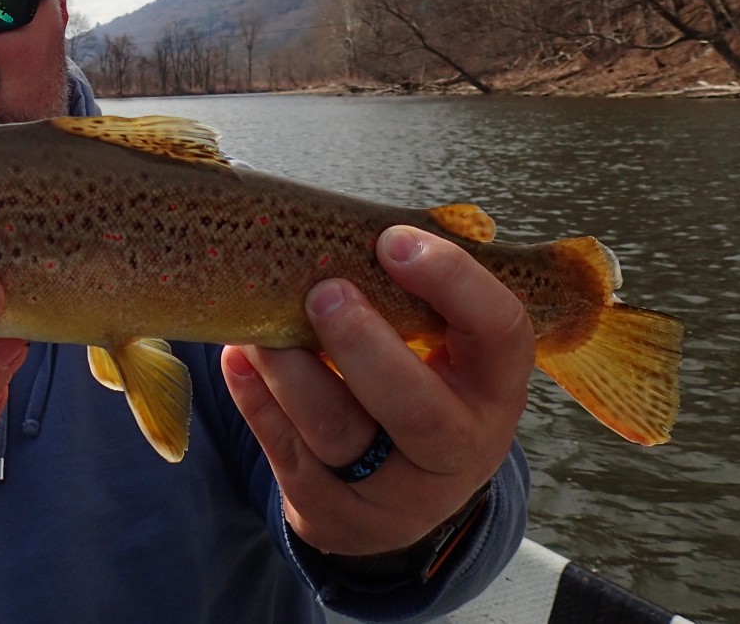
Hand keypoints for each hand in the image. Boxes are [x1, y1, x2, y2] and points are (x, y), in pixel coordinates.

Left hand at [221, 225, 533, 556]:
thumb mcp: (443, 353)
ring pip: (338, 431)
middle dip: (364, 345)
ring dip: (292, 370)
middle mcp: (456, 448)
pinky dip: (256, 400)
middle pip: (416, 409)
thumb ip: (414, 300)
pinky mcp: (333, 511)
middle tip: (324, 292)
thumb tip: (345, 228)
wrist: (394, 502)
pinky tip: (240, 358)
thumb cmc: (417, 390)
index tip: (394, 241)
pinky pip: (287, 451)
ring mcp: (394, 490)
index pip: (499, 332)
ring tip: (261, 325)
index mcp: (493, 389)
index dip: (453, 282)